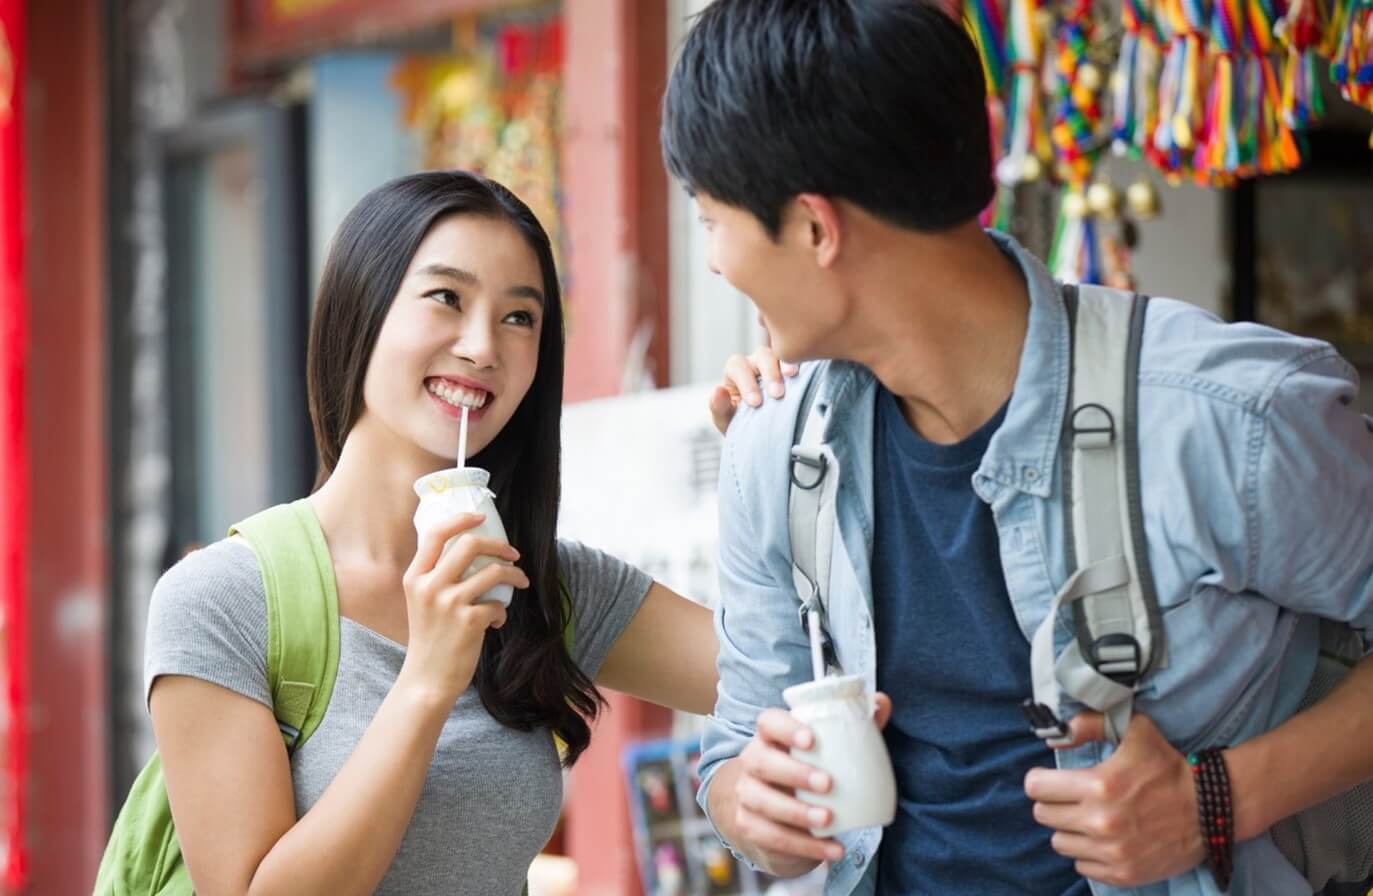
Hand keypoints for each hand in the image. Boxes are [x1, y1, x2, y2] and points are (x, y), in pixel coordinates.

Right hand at [398, 513, 529, 706]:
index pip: (434, 533)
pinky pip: (498, 604)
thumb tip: (472, 550)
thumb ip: (437, 576)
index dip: (461, 519)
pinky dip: (502, 612)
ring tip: (520, 583)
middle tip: (513, 554)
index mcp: (415, 577)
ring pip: (493, 571)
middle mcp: (429, 586)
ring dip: (514, 576)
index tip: (481, 517)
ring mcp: (448, 603)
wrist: (427, 680)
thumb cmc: (430, 639)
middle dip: (500, 545)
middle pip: (470, 544)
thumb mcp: (422, 602)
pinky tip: (496, 622)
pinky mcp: (468, 622)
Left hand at [710, 346, 799, 434]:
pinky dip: (802, 366)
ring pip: (782, 355)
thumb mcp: (724, 419)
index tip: (755, 403)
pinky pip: (799, 362)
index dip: (746, 383)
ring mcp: (777, 364)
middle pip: (763, 355)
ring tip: (793, 377)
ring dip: (787, 365)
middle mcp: (756, 363)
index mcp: (736, 370)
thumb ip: (718, 406)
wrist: (759, 434)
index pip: (739, 367)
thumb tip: (718, 390)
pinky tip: (806, 376)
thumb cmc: (738, 423)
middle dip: (769, 373)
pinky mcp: (793, 370)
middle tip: (776, 394)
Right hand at [726, 694, 891, 875]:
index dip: (786, 728)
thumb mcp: (830, 748)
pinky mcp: (750, 827)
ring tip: (828, 820)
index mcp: (770, 737)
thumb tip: (881, 703)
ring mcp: (747, 796)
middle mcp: (752, 762)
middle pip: (760, 761)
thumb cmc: (807, 770)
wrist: (776, 815)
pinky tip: (833, 849)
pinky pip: (772, 837)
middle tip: (827, 783)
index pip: (768, 722)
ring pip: (762, 802)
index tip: (812, 740)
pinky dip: (804, 847)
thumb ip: (855, 725)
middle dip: (793, 772)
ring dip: (796, 813)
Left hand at [1024, 711, 1205, 887]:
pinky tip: (1105, 839)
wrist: (1211, 807)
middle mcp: (1101, 822)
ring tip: (1090, 818)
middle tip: (1073, 798)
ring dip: (1070, 829)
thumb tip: (1056, 736)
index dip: (1041, 780)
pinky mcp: (1124, 874)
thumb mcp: (1133, 729)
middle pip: (1043, 815)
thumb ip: (1089, 724)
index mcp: (1098, 785)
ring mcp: (1112, 852)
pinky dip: (1088, 853)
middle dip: (1054, 803)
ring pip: (1059, 842)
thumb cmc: (1168, 765)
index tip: (1051, 779)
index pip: (1036, 787)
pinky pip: (1082, 866)